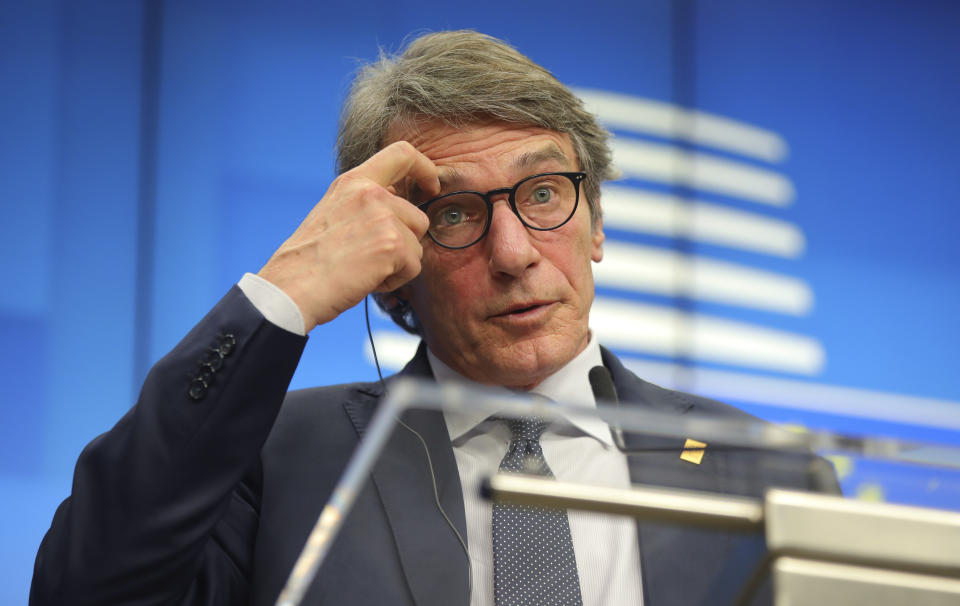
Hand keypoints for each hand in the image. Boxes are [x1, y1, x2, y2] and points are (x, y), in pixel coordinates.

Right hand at [258, 141, 439, 330]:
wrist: (293, 287)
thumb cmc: (310, 260)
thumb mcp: (334, 212)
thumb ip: (366, 202)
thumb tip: (398, 199)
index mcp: (354, 181)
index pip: (402, 154)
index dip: (425, 168)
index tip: (431, 186)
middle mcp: (371, 193)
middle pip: (418, 217)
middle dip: (404, 243)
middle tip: (371, 258)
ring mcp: (383, 217)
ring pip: (417, 245)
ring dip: (398, 264)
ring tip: (364, 269)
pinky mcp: (393, 245)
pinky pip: (413, 267)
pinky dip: (395, 280)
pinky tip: (367, 280)